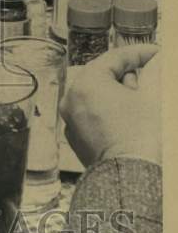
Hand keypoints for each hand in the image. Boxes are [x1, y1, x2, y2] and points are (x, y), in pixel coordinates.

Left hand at [61, 45, 160, 167]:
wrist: (130, 179)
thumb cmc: (141, 138)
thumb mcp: (154, 97)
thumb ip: (156, 73)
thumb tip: (159, 63)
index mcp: (87, 82)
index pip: (116, 57)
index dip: (141, 52)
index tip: (158, 54)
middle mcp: (72, 98)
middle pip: (105, 77)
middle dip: (130, 76)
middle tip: (152, 79)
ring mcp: (72, 120)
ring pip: (100, 97)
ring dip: (122, 96)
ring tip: (144, 104)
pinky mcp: (77, 139)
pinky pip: (95, 117)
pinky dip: (112, 114)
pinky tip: (131, 122)